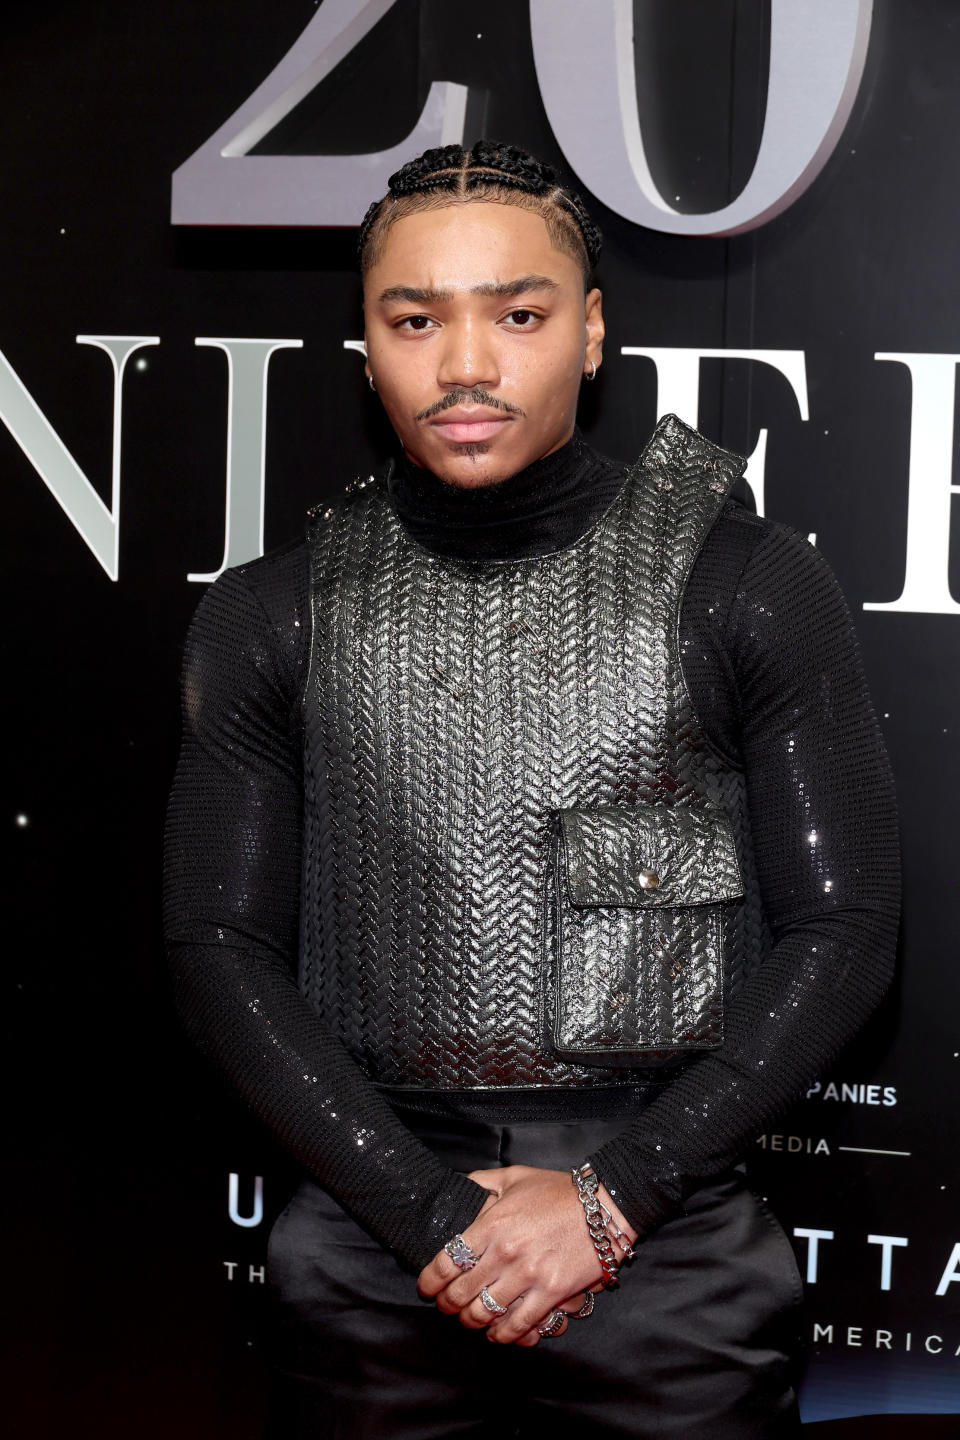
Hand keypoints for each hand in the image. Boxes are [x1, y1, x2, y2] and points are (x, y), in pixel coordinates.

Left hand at [418, 1164, 635, 1345]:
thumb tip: (459, 1191)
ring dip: (471, 1321)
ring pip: (485, 1313)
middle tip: (446, 1305)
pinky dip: (503, 1334)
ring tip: (469, 1318)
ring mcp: (529, 1276)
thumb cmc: (557, 1190)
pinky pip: (519, 1325)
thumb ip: (481, 1183)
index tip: (427, 1287)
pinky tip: (497, 1332)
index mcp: (492, 1224)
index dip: (430, 1281)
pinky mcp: (552, 1294)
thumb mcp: (514, 1176)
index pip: (447, 1262)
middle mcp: (506, 1253)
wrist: (604, 1206)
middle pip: (461, 1293)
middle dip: (447, 1304)